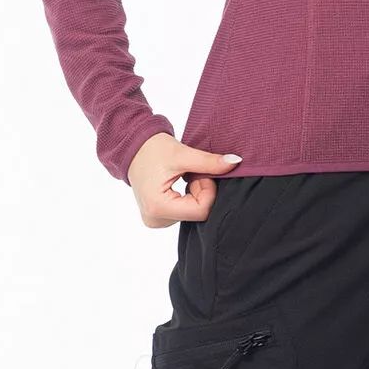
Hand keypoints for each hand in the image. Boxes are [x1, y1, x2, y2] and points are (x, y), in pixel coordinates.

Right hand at [127, 132, 244, 227]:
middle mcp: (155, 219)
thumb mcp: (183, 154)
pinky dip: (187, 197)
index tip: (201, 172)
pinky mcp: (158, 217)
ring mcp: (156, 220)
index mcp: (158, 207)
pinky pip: (184, 211)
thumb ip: (210, 162)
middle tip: (191, 172)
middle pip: (197, 212)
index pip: (201, 210)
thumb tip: (236, 162)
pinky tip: (179, 183)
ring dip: (194, 193)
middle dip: (200, 191)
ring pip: (192, 213)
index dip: (207, 189)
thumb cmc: (153, 149)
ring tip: (183, 176)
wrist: (133, 147)